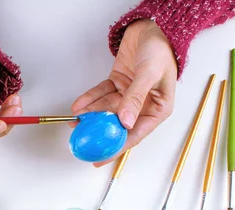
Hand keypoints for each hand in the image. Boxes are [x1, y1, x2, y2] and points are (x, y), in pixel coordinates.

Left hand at [71, 19, 176, 165]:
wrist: (153, 26)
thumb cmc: (160, 50)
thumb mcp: (148, 75)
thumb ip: (135, 98)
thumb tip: (125, 122)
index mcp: (158, 109)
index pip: (134, 135)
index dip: (117, 148)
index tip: (100, 158)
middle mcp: (143, 105)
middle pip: (117, 124)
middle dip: (98, 132)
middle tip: (82, 141)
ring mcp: (129, 95)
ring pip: (106, 109)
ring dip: (90, 115)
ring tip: (75, 122)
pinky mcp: (118, 84)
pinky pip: (102, 95)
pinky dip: (90, 100)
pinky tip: (78, 106)